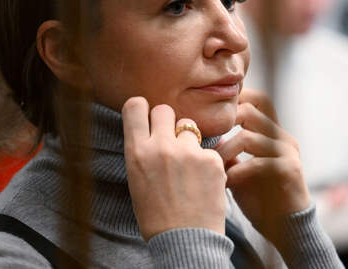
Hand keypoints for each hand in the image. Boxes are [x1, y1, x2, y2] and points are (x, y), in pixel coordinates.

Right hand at [122, 97, 226, 239]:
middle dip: (168, 121)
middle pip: (164, 109)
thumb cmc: (156, 215)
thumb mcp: (137, 180)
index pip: (135, 106)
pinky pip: (208, 149)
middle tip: (170, 140)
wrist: (185, 241)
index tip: (147, 116)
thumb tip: (151, 130)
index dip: (142, 109)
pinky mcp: (212, 159)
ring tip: (188, 167)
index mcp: (137, 152)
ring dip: (189, 141)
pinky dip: (207, 162)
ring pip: (190, 127)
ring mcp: (188, 151)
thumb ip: (143, 151)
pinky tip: (203, 182)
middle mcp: (161, 146)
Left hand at [215, 89, 310, 241]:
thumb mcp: (240, 168)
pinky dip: (236, 172)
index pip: (256, 99)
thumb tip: (199, 137)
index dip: (233, 99)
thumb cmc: (260, 197)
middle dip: (222, 124)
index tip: (208, 116)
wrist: (286, 228)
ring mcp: (287, 151)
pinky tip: (225, 182)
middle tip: (203, 140)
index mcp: (272, 132)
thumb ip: (228, 150)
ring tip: (211, 167)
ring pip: (247, 137)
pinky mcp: (289, 170)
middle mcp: (282, 136)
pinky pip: (257, 163)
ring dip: (223, 152)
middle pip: (249, 109)